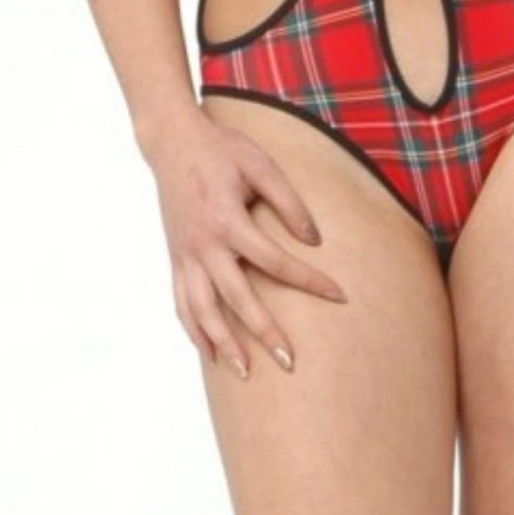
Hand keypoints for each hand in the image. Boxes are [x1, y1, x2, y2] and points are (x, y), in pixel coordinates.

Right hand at [144, 107, 348, 379]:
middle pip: (238, 299)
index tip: (340, 296)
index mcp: (228, 221)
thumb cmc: (223, 150)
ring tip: (245, 372)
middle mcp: (204, 246)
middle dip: (264, 333)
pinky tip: (211, 353)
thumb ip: (289, 202)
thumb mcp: (261, 165)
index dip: (310, 280)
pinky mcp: (175, 260)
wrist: (173, 143)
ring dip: (224, 343)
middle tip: (290, 363)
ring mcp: (186, 256)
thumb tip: (314, 240)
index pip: (276, 261)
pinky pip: (182, 304)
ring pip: (204, 311)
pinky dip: (195, 331)